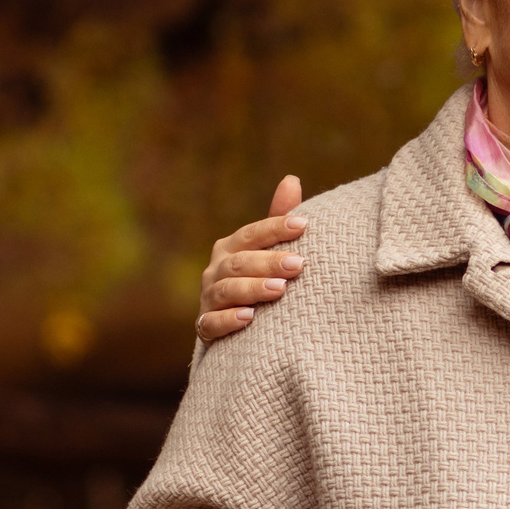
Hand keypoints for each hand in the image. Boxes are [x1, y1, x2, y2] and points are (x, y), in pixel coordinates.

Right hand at [197, 176, 305, 342]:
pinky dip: (228, 320)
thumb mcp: (268, 250)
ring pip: (226, 290)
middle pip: (239, 262)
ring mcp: (208, 299)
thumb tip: (291, 178)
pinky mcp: (205, 327)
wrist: (236, 329)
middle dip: (269, 262)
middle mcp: (215, 270)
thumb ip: (278, 219)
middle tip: (299, 264)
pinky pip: (211, 324)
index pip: (252, 234)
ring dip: (252, 289)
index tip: (304, 224)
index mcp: (231, 247)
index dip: (276, 227)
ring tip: (280, 290)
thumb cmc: (257, 279)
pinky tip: (249, 318)